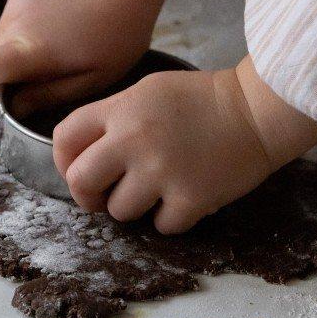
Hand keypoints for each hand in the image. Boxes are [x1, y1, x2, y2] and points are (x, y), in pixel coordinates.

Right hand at [0, 0, 178, 111]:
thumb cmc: (116, 33)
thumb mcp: (92, 78)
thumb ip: (49, 95)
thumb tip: (16, 108)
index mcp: (32, 47)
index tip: (8, 94)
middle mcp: (15, 23)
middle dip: (15, 71)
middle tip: (54, 68)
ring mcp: (15, 3)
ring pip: (5, 41)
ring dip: (23, 48)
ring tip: (61, 42)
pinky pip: (14, 21)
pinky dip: (29, 28)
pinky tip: (59, 23)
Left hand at [53, 66, 276, 233]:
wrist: (254, 111)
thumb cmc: (200, 99)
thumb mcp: (146, 91)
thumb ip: (112, 117)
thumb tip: (84, 153)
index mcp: (120, 110)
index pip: (64, 138)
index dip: (62, 160)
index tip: (74, 170)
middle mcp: (133, 140)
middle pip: (79, 181)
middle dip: (86, 195)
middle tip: (101, 197)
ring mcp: (161, 171)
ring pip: (119, 211)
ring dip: (133, 207)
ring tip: (154, 190)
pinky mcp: (190, 198)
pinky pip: (161, 226)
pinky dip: (170, 218)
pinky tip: (182, 198)